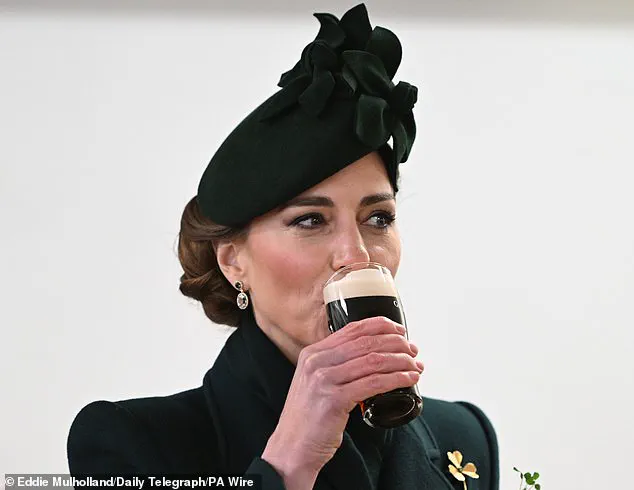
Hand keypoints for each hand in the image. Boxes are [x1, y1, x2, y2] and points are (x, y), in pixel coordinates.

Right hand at [261, 316, 422, 488]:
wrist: (291, 449)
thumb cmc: (309, 418)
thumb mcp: (315, 382)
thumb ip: (335, 365)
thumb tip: (371, 355)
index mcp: (313, 353)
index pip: (353, 329)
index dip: (381, 325)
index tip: (400, 330)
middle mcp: (316, 361)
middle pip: (366, 342)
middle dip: (396, 344)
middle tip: (413, 351)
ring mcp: (323, 380)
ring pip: (373, 361)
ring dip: (401, 361)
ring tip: (415, 365)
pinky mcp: (334, 400)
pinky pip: (374, 384)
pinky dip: (396, 379)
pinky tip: (408, 379)